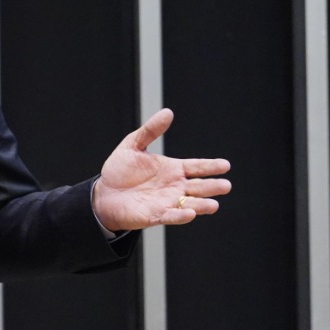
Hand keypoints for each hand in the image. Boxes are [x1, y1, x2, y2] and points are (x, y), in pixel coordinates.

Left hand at [92, 108, 230, 231]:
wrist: (103, 193)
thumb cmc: (119, 170)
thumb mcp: (133, 145)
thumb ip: (151, 131)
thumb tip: (167, 112)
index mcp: (173, 169)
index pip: (197, 167)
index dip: (211, 166)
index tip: (225, 165)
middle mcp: (174, 187)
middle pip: (198, 186)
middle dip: (212, 186)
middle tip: (226, 186)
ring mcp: (167, 202)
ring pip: (190, 204)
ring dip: (202, 205)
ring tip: (213, 204)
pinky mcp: (155, 215)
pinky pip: (171, 216)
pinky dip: (181, 215)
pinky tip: (190, 213)